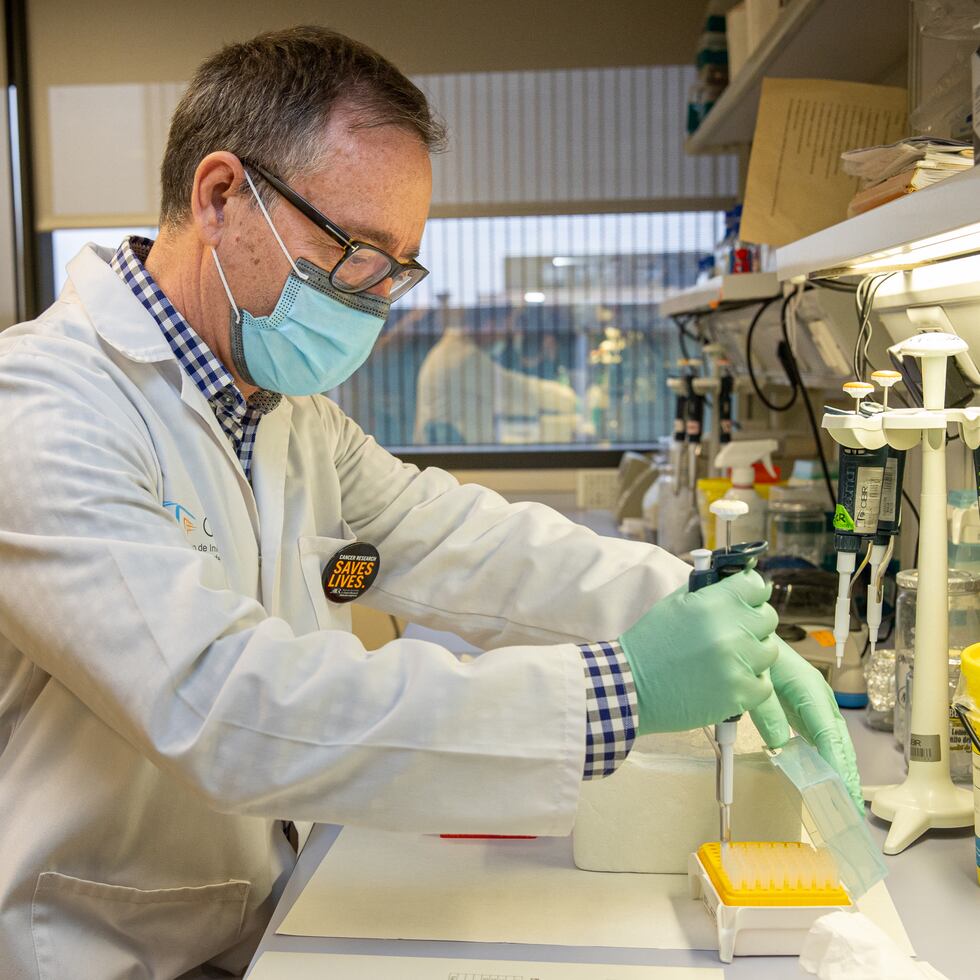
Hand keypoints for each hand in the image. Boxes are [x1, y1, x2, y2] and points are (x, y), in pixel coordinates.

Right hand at [618, 570, 782, 735]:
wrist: (631, 685)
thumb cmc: (650, 643)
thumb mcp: (675, 604)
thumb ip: (709, 591)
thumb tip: (735, 580)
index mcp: (713, 603)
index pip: (756, 584)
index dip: (751, 590)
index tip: (745, 598)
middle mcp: (730, 631)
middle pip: (767, 617)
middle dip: (752, 622)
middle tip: (732, 631)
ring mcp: (737, 664)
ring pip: (769, 650)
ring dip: (752, 653)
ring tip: (727, 658)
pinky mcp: (739, 694)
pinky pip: (763, 683)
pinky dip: (749, 682)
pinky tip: (728, 679)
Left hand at [749, 636, 863, 811]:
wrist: (753, 635)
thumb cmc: (756, 655)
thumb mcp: (757, 681)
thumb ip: (766, 711)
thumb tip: (780, 744)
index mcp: (810, 690)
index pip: (829, 734)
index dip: (838, 764)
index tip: (843, 790)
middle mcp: (820, 698)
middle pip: (839, 741)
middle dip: (847, 774)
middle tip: (851, 807)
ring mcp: (817, 703)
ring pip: (834, 741)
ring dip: (842, 769)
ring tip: (846, 800)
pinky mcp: (808, 708)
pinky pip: (823, 737)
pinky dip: (829, 758)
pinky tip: (828, 777)